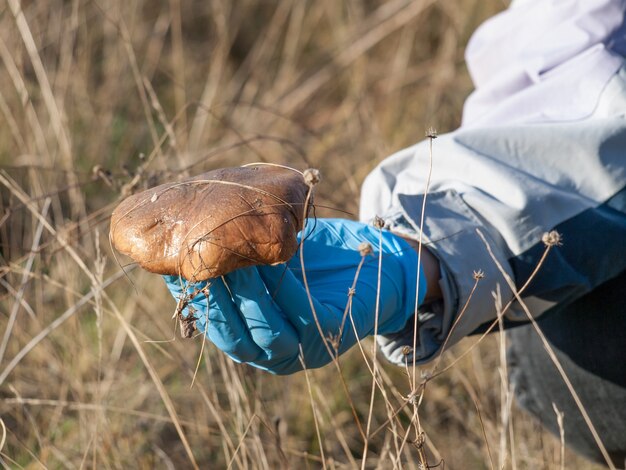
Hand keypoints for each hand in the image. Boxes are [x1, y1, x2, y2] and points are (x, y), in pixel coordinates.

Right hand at [163, 218, 425, 373]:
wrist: (379, 265)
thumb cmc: (318, 262)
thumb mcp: (274, 263)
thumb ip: (242, 261)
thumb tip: (194, 234)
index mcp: (256, 341)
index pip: (216, 329)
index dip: (194, 302)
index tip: (174, 271)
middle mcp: (276, 354)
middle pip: (235, 338)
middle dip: (215, 302)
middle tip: (199, 264)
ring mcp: (306, 349)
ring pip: (265, 331)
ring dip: (246, 296)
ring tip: (232, 261)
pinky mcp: (333, 333)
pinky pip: (301, 313)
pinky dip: (283, 288)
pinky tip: (271, 262)